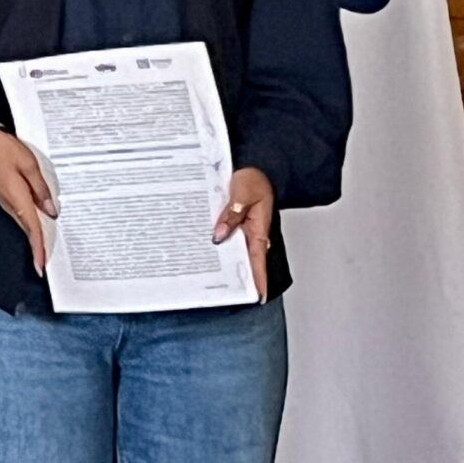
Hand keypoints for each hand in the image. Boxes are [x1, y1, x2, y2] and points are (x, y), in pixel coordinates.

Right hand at [0, 123, 55, 274]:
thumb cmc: (3, 148)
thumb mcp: (29, 164)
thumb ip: (41, 188)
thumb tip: (51, 210)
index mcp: (18, 197)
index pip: (32, 228)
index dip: (38, 248)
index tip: (41, 266)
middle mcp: (10, 203)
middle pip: (28, 230)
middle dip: (37, 247)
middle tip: (45, 263)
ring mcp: (5, 200)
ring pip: (24, 223)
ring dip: (34, 236)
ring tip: (44, 250)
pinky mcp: (5, 195)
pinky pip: (20, 214)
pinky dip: (29, 223)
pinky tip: (38, 223)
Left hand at [213, 166, 277, 300]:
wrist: (254, 165)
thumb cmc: (254, 179)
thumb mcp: (243, 194)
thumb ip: (232, 215)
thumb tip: (219, 235)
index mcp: (259, 230)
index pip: (259, 260)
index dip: (259, 278)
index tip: (258, 296)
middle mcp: (251, 233)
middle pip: (244, 259)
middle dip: (237, 276)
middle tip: (224, 291)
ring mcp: (242, 228)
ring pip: (233, 248)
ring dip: (224, 259)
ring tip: (209, 275)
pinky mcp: (234, 221)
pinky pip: (226, 235)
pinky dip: (218, 241)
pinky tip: (204, 246)